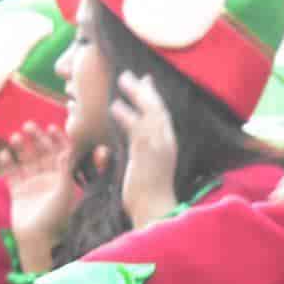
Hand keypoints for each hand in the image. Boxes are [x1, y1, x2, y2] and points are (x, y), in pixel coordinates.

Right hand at [1, 123, 78, 271]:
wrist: (36, 239)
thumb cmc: (55, 216)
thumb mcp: (65, 191)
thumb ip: (66, 170)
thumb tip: (68, 149)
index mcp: (63, 177)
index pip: (61, 153)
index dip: (57, 139)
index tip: (52, 127)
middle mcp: (48, 178)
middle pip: (42, 153)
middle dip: (37, 139)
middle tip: (29, 125)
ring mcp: (32, 184)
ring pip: (26, 160)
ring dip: (21, 148)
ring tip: (15, 136)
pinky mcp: (17, 191)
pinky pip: (11, 174)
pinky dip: (7, 163)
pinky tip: (4, 153)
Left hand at [111, 73, 177, 224]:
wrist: (155, 210)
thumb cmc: (149, 194)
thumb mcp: (149, 166)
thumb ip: (144, 150)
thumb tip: (138, 142)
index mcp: (168, 143)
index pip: (162, 113)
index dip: (153, 96)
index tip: (146, 81)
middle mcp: (166, 140)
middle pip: (158, 106)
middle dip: (145, 89)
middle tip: (131, 74)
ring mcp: (158, 145)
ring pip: (150, 111)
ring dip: (136, 93)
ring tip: (123, 79)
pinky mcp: (147, 152)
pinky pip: (136, 128)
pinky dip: (127, 114)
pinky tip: (116, 105)